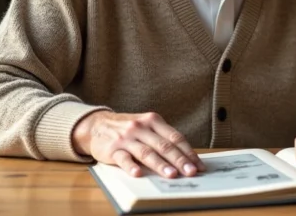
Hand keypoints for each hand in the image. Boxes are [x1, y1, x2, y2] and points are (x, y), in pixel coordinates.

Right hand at [72, 111, 204, 177]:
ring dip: (160, 165)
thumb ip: (162, 138)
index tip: (198, 165)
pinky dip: (131, 166)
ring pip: (147, 152)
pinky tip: (138, 174)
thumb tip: (185, 158)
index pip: (175, 137)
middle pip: (164, 145)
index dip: (188, 152)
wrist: (97, 124)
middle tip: (190, 172)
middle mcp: (141, 127)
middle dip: (179, 160)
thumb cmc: (128, 129)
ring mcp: (127, 138)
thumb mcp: (146, 126)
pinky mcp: (112, 149)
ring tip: (171, 175)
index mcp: (153, 120)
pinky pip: (123, 159)